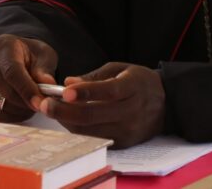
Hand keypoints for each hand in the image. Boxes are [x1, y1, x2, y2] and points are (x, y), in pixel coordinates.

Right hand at [0, 34, 58, 122]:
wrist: (18, 58)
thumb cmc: (32, 56)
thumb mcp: (44, 56)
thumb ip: (45, 70)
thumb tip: (48, 85)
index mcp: (2, 45)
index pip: (12, 71)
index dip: (26, 89)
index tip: (40, 102)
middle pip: (4, 90)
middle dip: (25, 102)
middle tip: (42, 106)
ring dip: (18, 110)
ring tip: (32, 106)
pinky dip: (7, 116)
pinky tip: (20, 111)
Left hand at [39, 62, 164, 148]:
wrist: (167, 104)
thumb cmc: (139, 82)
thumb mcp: (120, 69)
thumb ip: (94, 76)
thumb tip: (68, 82)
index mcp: (133, 87)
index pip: (108, 91)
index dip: (85, 91)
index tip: (63, 90)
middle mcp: (131, 111)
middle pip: (93, 115)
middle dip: (64, 111)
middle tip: (45, 104)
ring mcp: (128, 130)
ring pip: (90, 130)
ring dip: (67, 122)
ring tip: (52, 111)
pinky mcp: (124, 143)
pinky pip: (95, 138)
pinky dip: (79, 130)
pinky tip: (68, 120)